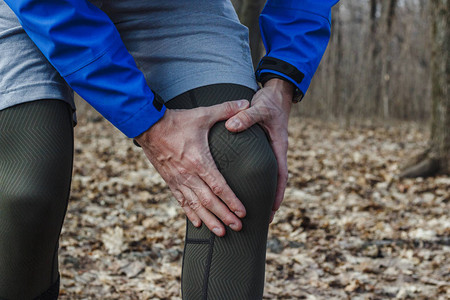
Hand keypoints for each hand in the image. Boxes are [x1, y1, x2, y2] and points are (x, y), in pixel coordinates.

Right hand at [135, 100, 249, 236]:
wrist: (147, 126)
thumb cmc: (177, 121)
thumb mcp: (202, 114)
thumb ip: (225, 109)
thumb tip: (245, 102)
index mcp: (199, 161)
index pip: (219, 186)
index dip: (231, 201)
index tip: (243, 212)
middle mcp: (188, 175)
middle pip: (209, 201)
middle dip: (224, 216)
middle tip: (238, 228)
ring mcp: (177, 180)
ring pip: (195, 205)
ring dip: (209, 220)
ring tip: (221, 232)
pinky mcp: (169, 181)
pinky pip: (181, 201)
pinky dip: (190, 213)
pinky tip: (198, 223)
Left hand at [225, 79, 293, 222]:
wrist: (276, 93)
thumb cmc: (269, 101)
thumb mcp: (259, 108)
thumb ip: (245, 116)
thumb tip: (231, 126)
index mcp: (279, 146)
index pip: (281, 175)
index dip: (277, 193)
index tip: (272, 210)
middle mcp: (275, 152)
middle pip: (275, 181)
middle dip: (270, 199)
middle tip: (264, 219)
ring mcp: (269, 150)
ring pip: (268, 175)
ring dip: (263, 191)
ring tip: (254, 209)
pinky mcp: (262, 147)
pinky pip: (260, 166)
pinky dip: (255, 178)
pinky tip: (245, 186)